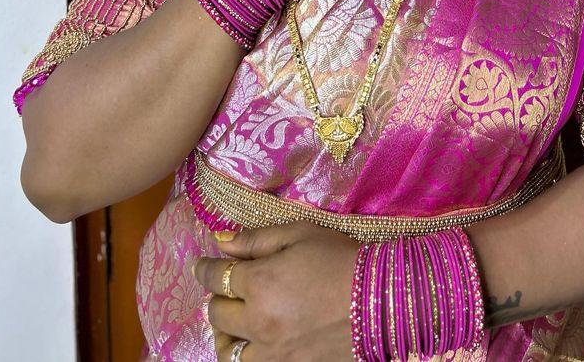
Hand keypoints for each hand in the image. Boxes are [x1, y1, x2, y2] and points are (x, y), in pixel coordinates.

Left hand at [192, 221, 361, 360]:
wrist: (381, 298)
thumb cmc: (340, 258)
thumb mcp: (300, 234)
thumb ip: (257, 239)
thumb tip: (221, 242)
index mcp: (260, 283)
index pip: (216, 277)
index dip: (205, 268)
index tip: (202, 264)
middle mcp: (258, 322)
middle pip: (217, 314)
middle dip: (216, 297)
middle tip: (225, 289)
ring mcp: (272, 353)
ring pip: (228, 351)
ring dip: (225, 334)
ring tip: (235, 323)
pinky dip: (245, 354)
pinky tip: (255, 342)